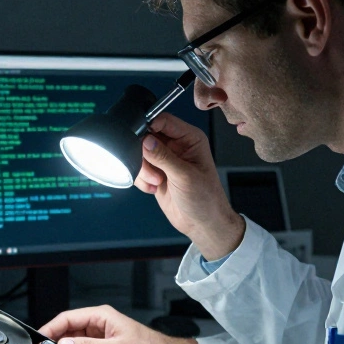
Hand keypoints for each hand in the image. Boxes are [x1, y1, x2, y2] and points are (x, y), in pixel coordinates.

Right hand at [135, 113, 243, 259]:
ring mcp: (165, 159)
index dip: (150, 126)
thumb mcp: (185, 176)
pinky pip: (138, 168)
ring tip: (156, 182)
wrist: (202, 224)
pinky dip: (141, 179)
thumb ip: (163, 157)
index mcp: (190, 138)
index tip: (141, 139)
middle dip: (144, 154)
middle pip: (147, 135)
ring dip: (143, 169)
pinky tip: (154, 188)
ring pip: (140, 153)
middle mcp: (177, 145)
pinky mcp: (156, 172)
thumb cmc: (205, 199)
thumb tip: (145, 140)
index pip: (164, 120)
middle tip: (153, 170)